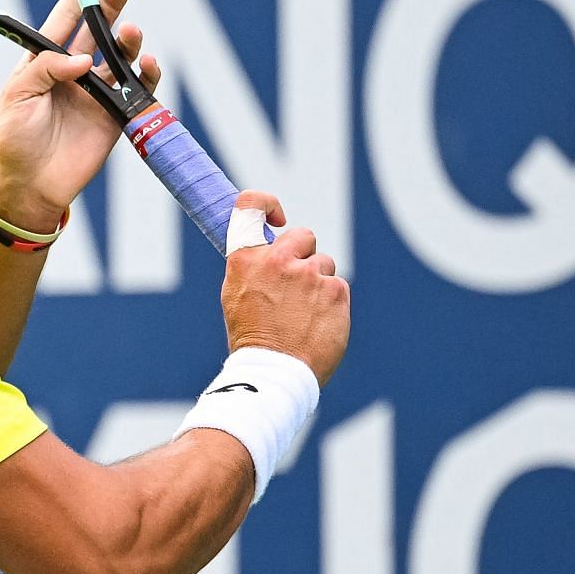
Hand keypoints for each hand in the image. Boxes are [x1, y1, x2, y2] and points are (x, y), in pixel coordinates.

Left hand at [0, 0, 159, 231]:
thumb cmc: (14, 140)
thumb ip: (45, 71)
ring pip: (119, 57)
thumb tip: (83, 60)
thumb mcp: (16, 97)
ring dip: (128, 41)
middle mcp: (72, 74)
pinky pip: (136, 90)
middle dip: (110, 8)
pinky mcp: (114, 116)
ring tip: (131, 32)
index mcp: (42, 65)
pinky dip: (147, 75)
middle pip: (96, 33)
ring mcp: (95, 94)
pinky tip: (148, 62)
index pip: (61, 24)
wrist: (31, 186)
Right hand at [218, 191, 350, 384]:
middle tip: (296, 282)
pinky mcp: (336, 290)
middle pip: (302, 235)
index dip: (267, 203)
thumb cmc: (252, 337)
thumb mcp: (237, 295)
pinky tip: (317, 323)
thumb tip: (269, 251)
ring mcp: (309, 274)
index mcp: (245, 259)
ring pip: (324, 264)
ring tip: (304, 313)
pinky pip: (338, 286)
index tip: (278, 217)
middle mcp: (278, 260)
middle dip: (303, 254)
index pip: (250, 205)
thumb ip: (254, 267)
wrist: (276, 370)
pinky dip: (331, 302)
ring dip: (318, 283)